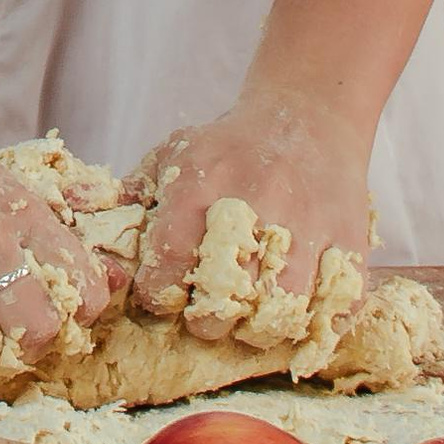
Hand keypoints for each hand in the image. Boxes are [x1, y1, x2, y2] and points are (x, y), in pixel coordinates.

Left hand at [127, 92, 374, 323]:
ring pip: (282, 312)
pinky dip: (317, 325)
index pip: (170, 260)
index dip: (159, 294)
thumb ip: (135, 194)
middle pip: (225, 298)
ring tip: (250, 320)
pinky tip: (298, 314)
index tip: (163, 298)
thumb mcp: (176, 152)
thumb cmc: (233, 145)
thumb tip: (94, 230)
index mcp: (203, 181)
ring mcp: (309, 223)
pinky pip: (337, 308)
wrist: (310, 114)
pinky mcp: (350, 239)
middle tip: (208, 316)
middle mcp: (256, 201)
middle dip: (209, 322)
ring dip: (261, 329)